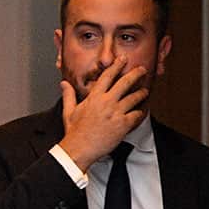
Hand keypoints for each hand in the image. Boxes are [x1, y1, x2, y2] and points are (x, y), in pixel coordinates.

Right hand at [58, 55, 148, 171]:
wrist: (79, 149)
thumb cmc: (74, 132)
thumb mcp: (69, 112)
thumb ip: (69, 95)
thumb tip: (64, 84)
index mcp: (94, 98)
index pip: (107, 76)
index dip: (116, 65)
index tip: (122, 59)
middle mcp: (106, 102)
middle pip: (126, 82)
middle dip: (136, 73)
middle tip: (142, 70)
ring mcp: (116, 113)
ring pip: (134, 97)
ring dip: (142, 93)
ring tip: (144, 91)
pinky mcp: (123, 124)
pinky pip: (136, 114)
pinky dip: (140, 112)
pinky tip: (141, 111)